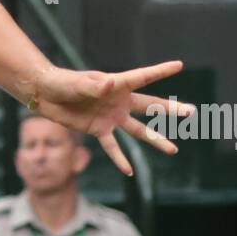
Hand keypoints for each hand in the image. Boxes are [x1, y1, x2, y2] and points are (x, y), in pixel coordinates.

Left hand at [30, 61, 194, 175]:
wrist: (45, 95)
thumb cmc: (62, 83)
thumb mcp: (78, 84)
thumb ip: (95, 87)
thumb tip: (113, 86)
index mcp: (118, 83)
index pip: (143, 77)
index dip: (161, 71)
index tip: (179, 65)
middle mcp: (120, 101)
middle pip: (150, 106)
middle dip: (171, 110)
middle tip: (191, 112)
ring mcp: (112, 116)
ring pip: (138, 130)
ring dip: (155, 140)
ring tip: (173, 150)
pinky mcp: (99, 130)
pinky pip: (112, 147)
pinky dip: (119, 159)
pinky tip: (128, 171)